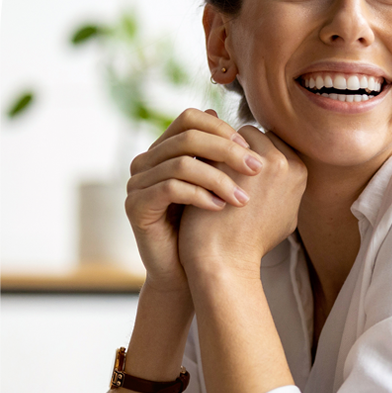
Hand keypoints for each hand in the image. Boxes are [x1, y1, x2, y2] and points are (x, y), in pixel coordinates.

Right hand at [125, 109, 264, 290]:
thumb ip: (227, 160)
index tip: (252, 151)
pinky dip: (199, 196)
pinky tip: (220, 208)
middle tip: (256, 168)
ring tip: (243, 198)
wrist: (186, 273)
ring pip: (181, 163)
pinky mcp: (135, 205)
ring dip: (218, 179)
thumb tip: (248, 129)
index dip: (222, 130)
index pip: (190, 119)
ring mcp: (137, 182)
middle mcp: (147, 161)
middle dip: (226, 151)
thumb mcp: (221, 188)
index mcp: (165, 151)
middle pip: (187, 137)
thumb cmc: (207, 231)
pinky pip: (170, 188)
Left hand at [178, 127, 307, 276]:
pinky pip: (209, 145)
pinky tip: (193, 175)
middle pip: (252, 136)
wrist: (225, 261)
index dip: (251, 156)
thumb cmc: (251, 244)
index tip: (235, 174)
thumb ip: (286, 186)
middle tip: (217, 171)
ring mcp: (253, 161)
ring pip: (230, 137)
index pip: (272, 142)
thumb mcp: (285, 215)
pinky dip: (201, 157)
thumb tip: (285, 167)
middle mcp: (282, 162)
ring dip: (217, 150)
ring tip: (205, 173)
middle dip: (233, 149)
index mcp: (298, 171)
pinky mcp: (224, 163)